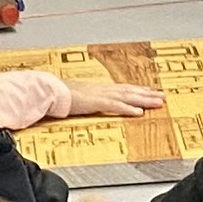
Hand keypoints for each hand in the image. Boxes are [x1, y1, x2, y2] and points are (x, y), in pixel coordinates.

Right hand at [0, 70, 157, 131]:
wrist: (40, 90)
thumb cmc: (50, 95)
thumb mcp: (67, 101)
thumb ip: (74, 105)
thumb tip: (74, 109)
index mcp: (93, 89)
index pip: (119, 90)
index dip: (135, 91)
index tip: (148, 92)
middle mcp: (98, 89)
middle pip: (127, 91)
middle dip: (146, 93)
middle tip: (162, 96)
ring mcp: (96, 94)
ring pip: (125, 96)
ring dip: (143, 99)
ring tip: (157, 102)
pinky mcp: (92, 101)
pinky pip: (113, 105)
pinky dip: (127, 108)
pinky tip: (139, 112)